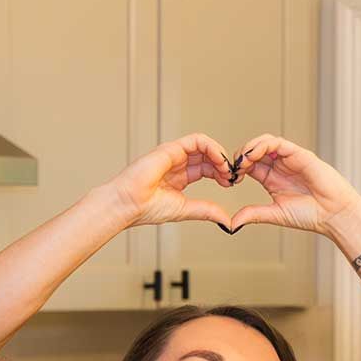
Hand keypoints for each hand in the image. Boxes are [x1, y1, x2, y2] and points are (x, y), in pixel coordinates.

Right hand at [104, 134, 233, 229]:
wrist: (128, 204)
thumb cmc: (147, 209)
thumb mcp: (185, 210)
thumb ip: (206, 210)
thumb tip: (227, 220)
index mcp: (179, 177)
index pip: (206, 168)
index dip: (221, 173)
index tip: (231, 183)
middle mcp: (176, 164)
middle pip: (207, 156)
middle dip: (223, 164)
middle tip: (232, 177)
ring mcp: (173, 155)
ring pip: (203, 145)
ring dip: (219, 155)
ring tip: (227, 169)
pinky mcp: (170, 149)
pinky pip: (196, 140)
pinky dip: (212, 147)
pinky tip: (219, 160)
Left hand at [229, 134, 360, 234]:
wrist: (333, 215)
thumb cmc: (310, 215)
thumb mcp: (275, 214)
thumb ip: (253, 214)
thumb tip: (231, 223)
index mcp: (272, 179)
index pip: (249, 165)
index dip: (237, 168)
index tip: (230, 180)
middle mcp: (279, 166)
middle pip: (254, 151)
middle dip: (240, 157)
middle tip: (233, 169)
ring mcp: (289, 158)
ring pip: (263, 142)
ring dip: (249, 148)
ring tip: (242, 161)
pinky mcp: (299, 154)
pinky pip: (277, 142)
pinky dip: (262, 145)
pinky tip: (254, 156)